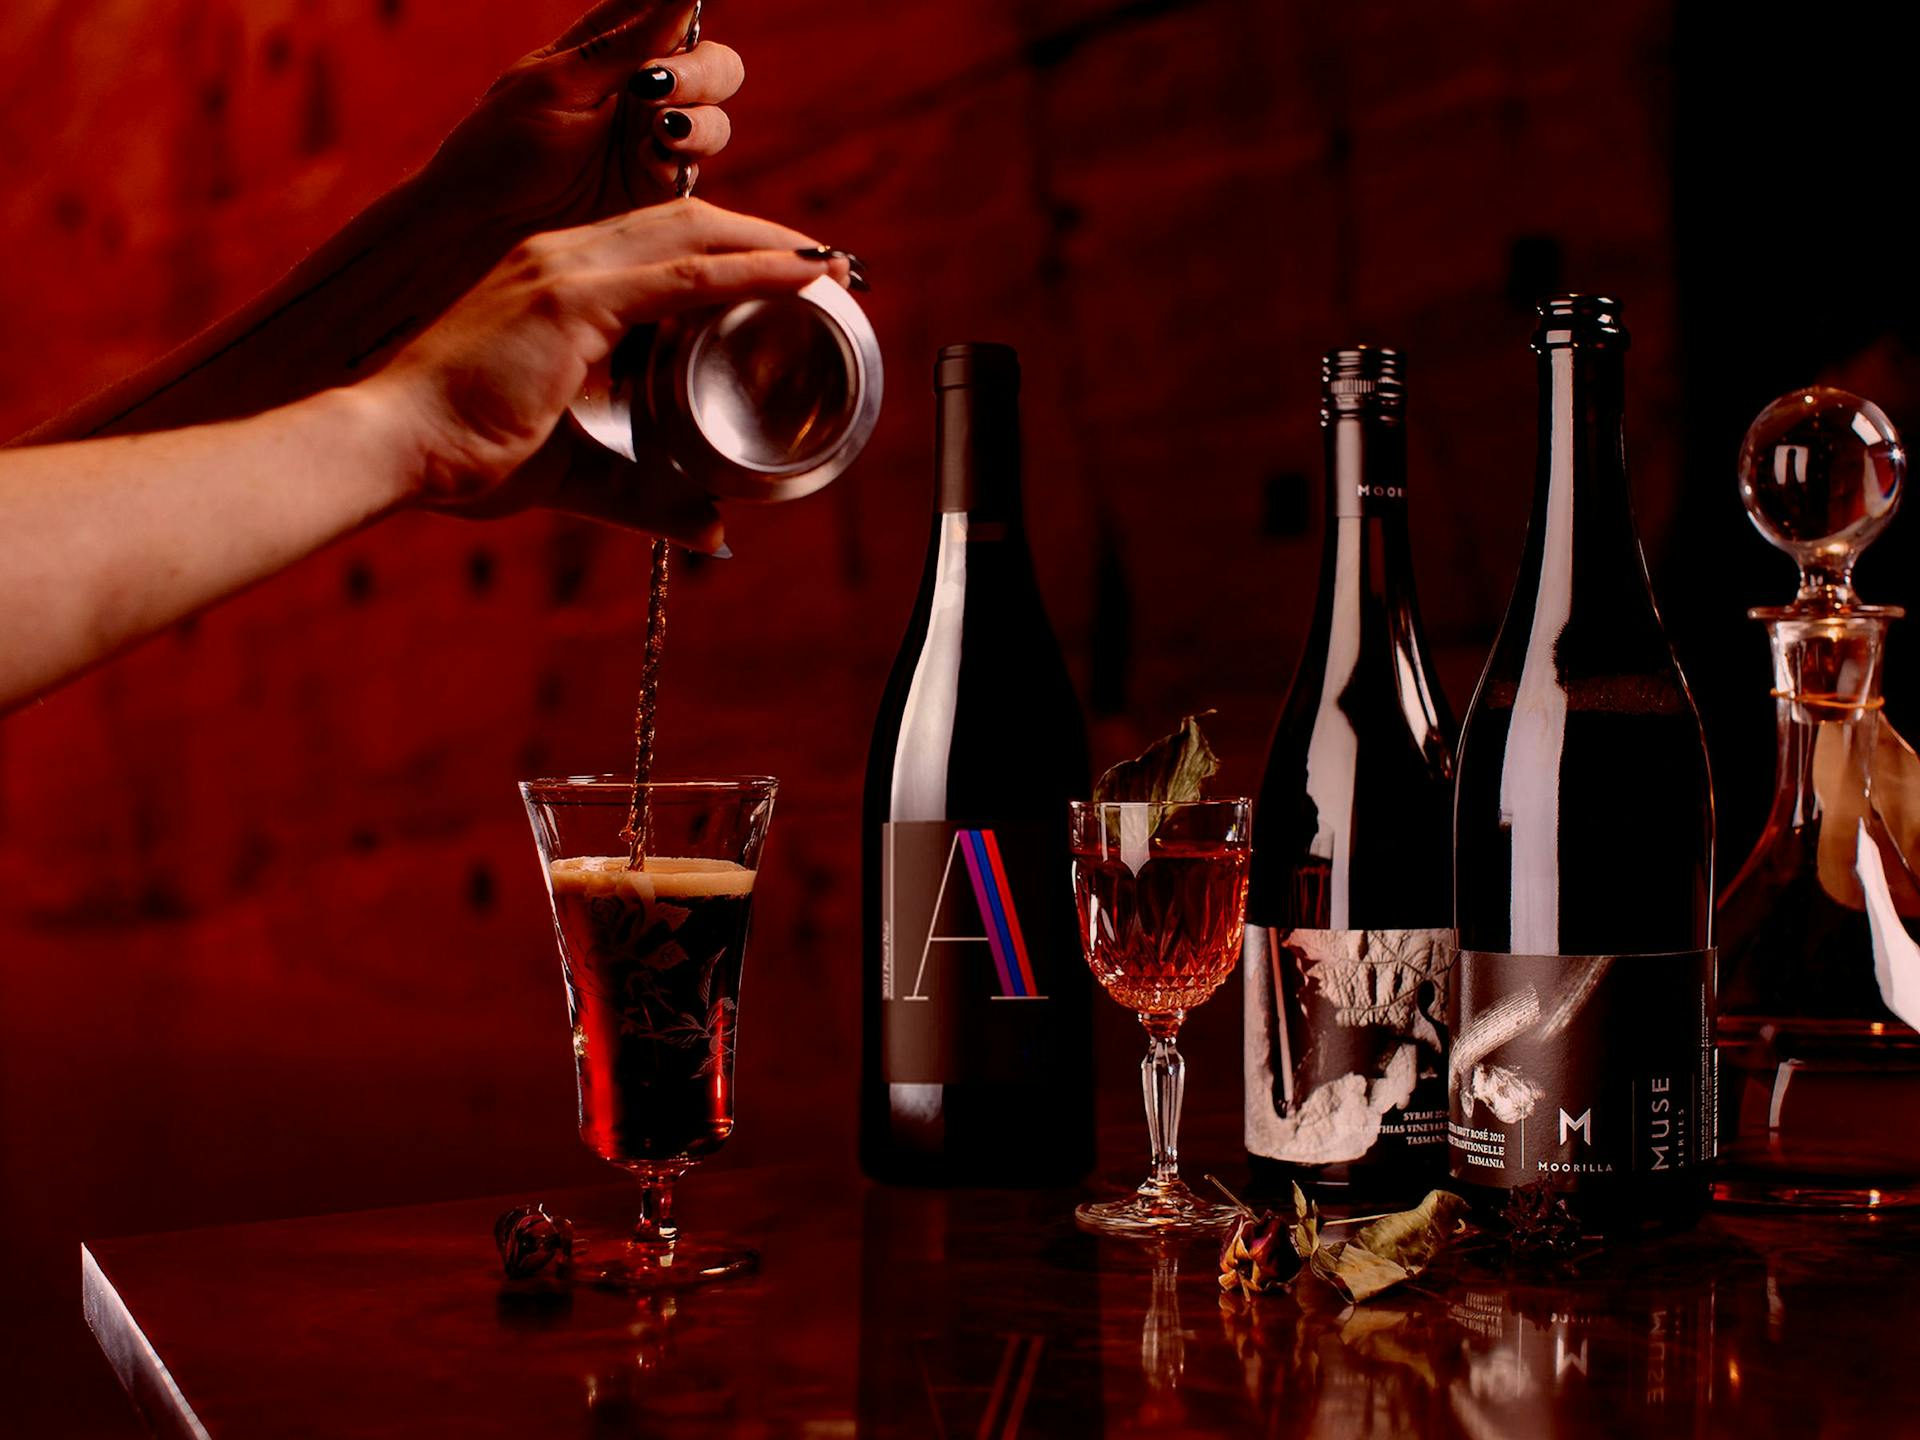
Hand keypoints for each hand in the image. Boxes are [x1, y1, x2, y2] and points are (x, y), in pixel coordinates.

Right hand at [363, 199, 849, 550]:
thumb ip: (644, 497)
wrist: (393, 448)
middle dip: (761, 236)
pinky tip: (800, 273)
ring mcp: (565, 269)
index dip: (722, 250)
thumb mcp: (575, 472)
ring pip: (693, 233)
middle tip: (825, 264)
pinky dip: (751, 269)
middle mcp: (559, 257)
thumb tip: (710, 530)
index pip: (655, 245)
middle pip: (684, 222)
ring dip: (769, 244)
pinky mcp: (574, 299)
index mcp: (552, 281)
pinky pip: (685, 274)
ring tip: (828, 263)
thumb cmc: (462, 456)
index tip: (781, 275)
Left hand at [424, 0, 742, 247]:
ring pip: (714, 122)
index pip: (671, 15)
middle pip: (713, 67)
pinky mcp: (658, 193)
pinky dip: (682, 163)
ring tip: (663, 130)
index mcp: (612, 51)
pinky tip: (652, 164)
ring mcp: (655, 144)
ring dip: (699, 121)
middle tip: (657, 85)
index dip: (686, 12)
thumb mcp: (558, 84)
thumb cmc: (503, 146)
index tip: (679, 22)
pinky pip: (693, 172)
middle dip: (700, 73)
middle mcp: (642, 93)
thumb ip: (625, 43)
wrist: (482, 226)